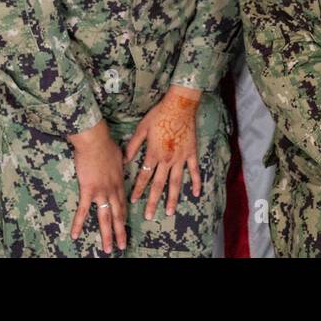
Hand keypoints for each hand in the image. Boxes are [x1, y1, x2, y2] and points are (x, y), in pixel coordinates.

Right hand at [68, 120, 127, 252]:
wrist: (95, 140)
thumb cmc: (105, 143)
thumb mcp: (119, 153)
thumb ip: (121, 161)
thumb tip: (124, 159)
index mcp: (119, 182)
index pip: (123, 204)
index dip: (124, 217)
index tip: (125, 227)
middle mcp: (113, 190)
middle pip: (118, 215)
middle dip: (120, 232)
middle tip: (121, 246)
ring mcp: (101, 192)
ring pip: (105, 218)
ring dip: (107, 235)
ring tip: (108, 249)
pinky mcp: (88, 191)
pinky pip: (83, 211)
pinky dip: (78, 224)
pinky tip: (74, 236)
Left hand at [125, 84, 201, 219]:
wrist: (179, 105)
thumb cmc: (159, 114)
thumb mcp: (141, 128)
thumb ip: (133, 145)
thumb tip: (124, 160)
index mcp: (153, 154)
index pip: (144, 176)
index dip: (138, 189)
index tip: (133, 200)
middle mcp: (166, 159)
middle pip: (159, 184)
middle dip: (153, 201)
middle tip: (149, 216)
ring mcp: (180, 158)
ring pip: (176, 182)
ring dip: (173, 198)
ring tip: (170, 211)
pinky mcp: (191, 153)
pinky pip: (194, 170)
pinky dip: (195, 182)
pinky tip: (196, 194)